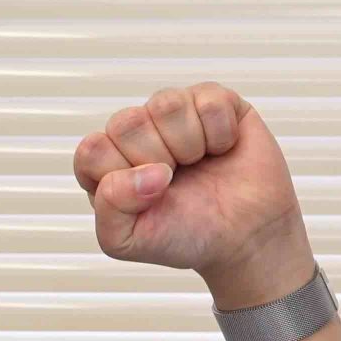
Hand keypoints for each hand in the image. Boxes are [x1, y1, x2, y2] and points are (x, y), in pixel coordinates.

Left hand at [73, 82, 315, 306]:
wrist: (247, 237)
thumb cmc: (186, 235)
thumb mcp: (126, 240)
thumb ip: (110, 210)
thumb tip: (144, 173)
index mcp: (105, 163)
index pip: (92, 150)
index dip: (123, 175)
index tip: (148, 197)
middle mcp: (134, 134)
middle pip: (126, 122)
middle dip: (158, 159)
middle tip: (176, 180)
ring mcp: (173, 115)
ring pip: (167, 104)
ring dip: (188, 143)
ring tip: (197, 162)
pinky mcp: (213, 103)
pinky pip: (210, 100)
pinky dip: (221, 132)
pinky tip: (222, 149)